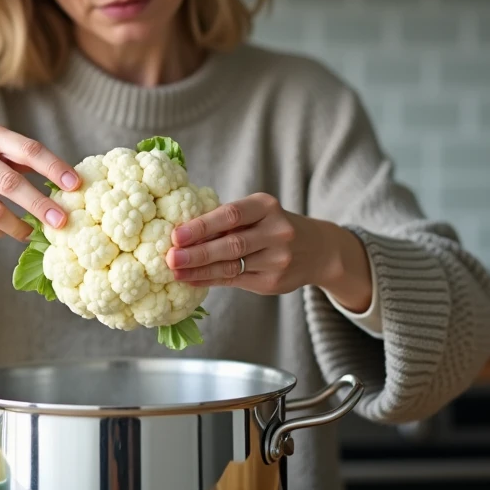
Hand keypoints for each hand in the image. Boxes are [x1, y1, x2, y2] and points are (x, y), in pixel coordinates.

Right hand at [0, 123, 78, 244]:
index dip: (54, 167)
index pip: (29, 149)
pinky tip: (4, 230)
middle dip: (40, 205)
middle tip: (62, 222)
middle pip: (11, 183)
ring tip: (33, 234)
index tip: (75, 185)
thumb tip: (68, 183)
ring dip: (19, 227)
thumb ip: (24, 160)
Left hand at [165, 192, 372, 309]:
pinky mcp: (274, 282)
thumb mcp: (259, 213)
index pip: (231, 215)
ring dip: (199, 270)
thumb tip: (182, 232)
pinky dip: (210, 280)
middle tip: (170, 258)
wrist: (318, 251)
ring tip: (174, 272)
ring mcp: (277, 260)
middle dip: (197, 252)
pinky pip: (235, 281)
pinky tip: (191, 279)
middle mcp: (276, 232)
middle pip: (231, 244)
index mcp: (267, 207)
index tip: (176, 235)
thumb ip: (228, 221)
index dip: (202, 225)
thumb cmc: (274, 226)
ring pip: (231, 266)